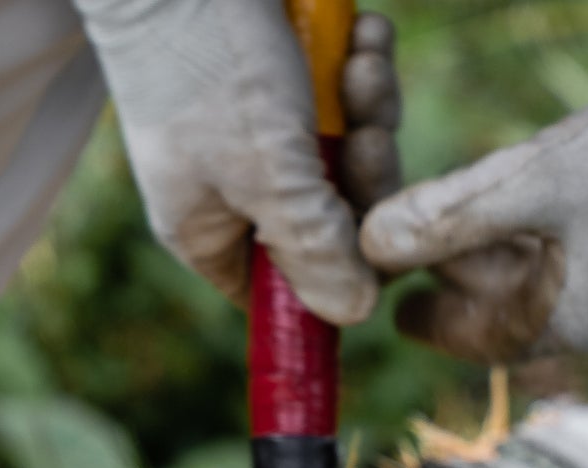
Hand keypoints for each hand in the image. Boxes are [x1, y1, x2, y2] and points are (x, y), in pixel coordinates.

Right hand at [78, 0, 400, 325]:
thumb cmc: (209, 60)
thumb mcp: (267, 172)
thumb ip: (312, 248)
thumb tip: (352, 313)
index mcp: (210, 229)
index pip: (286, 291)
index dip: (339, 273)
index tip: (378, 240)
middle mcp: (236, 186)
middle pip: (333, 221)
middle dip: (367, 174)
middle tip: (370, 133)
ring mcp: (262, 129)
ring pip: (349, 151)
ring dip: (372, 107)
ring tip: (361, 64)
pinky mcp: (288, 75)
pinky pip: (346, 92)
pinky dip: (363, 64)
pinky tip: (364, 35)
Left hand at [358, 33, 587, 362]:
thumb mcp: (537, 178)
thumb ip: (452, 214)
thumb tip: (368, 242)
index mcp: (571, 322)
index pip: (478, 338)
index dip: (431, 320)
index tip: (400, 312)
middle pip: (510, 312)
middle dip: (462, 283)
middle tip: (420, 267)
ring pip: (549, 286)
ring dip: (504, 259)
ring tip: (468, 234)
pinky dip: (550, 246)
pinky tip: (541, 214)